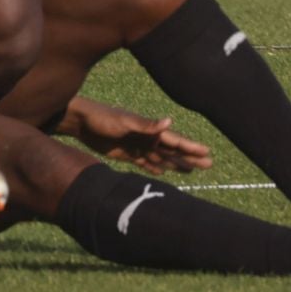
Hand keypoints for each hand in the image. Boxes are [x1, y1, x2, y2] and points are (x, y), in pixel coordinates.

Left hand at [70, 102, 211, 175]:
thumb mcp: (124, 122)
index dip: (191, 147)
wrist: (81, 122)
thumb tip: (169, 121)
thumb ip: (146, 124)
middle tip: (209, 164)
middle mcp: (147, 138)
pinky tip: (164, 173)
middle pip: (173, 151)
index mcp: (149, 130)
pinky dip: (156, 168)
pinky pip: (146, 163)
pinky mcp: (127, 154)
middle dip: (190, 157)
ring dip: (176, 163)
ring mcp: (138, 146)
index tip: (207, 152)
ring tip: (192, 170)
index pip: (175, 140)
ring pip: (162, 158)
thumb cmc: (102, 118)